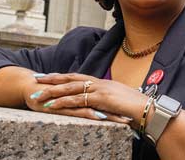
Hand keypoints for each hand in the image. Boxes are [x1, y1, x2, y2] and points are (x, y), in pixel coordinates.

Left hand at [31, 73, 147, 126]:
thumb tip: (101, 102)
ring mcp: (100, 89)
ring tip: (38, 93)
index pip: (79, 77)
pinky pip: (78, 100)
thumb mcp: (119, 99)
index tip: (51, 76)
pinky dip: (63, 102)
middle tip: (38, 77)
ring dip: (53, 90)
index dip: (65, 76)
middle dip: (53, 78)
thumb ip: (108, 98)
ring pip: (72, 88)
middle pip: (72, 78)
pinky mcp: (101, 98)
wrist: (147, 108)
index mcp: (103, 82)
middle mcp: (100, 83)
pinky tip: (52, 105)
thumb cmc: (135, 106)